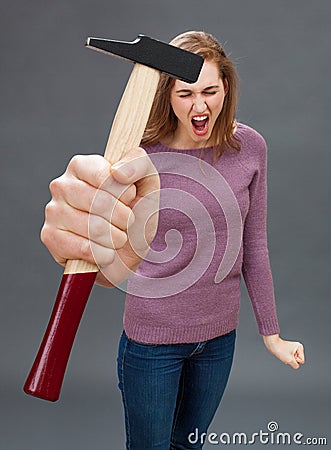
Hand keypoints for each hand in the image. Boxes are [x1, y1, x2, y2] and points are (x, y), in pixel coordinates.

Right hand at [41, 147, 159, 286]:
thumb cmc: (136, 208)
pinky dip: (103, 254)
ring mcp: (54, 211)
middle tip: (127, 222)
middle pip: (98, 203)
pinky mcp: (51, 237)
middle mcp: (62, 185)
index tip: (131, 198)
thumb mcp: (146, 179)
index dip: (124, 193)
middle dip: (123, 218)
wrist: (131, 245)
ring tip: (118, 236)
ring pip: (92, 228)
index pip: (104, 177)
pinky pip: (83, 248)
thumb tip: (117, 172)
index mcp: (81, 165)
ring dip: (116, 238)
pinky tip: (107, 251)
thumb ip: (137, 162)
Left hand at [262, 334, 304, 369]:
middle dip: (292, 360)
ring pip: (293, 360)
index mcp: (300, 347)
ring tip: (284, 354)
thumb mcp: (289, 360)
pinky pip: (290, 358)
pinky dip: (286, 358)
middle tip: (286, 355)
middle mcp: (297, 348)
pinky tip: (283, 354)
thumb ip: (296, 365)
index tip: (290, 355)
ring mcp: (293, 349)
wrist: (272, 344)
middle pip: (298, 360)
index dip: (295, 360)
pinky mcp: (289, 351)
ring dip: (288, 359)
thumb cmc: (280, 349)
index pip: (302, 361)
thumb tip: (296, 366)